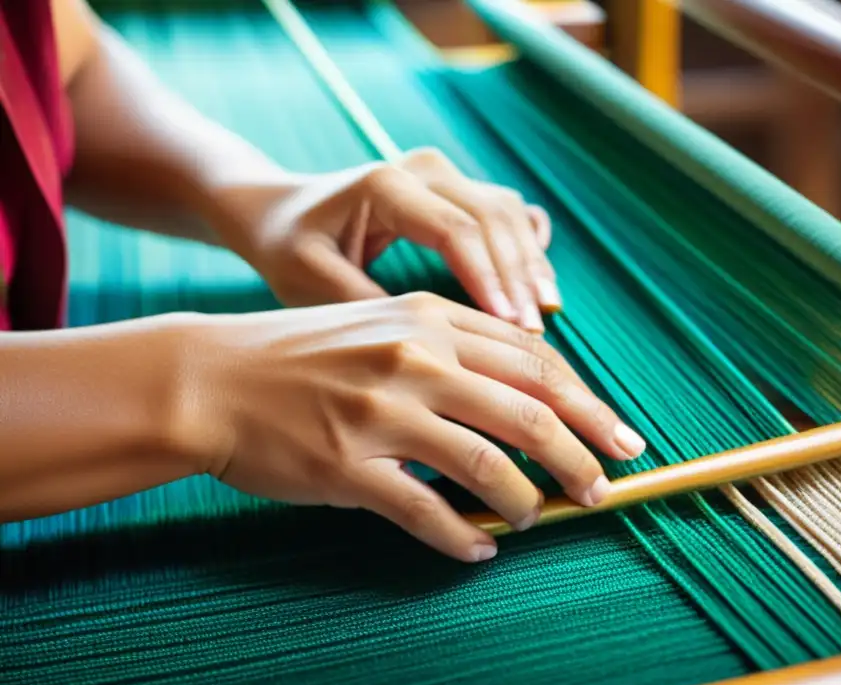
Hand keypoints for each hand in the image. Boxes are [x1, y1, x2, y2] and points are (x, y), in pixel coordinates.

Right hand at [189, 293, 645, 560]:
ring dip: (526, 499)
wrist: (212, 376)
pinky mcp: (346, 467)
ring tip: (536, 516)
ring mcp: (380, 413)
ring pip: (486, 463)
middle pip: (529, 411)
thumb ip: (457, 347)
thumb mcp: (385, 322)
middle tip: (603, 487)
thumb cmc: (304, 353)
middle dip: (580, 454)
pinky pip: (424, 512)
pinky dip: (462, 537)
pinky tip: (478, 549)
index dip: (589, 405)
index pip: (537, 363)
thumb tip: (529, 392)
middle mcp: (413, 358)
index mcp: (431, 319)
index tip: (619, 437)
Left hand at [222, 148, 557, 331]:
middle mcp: (422, 169)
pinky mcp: (454, 190)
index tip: (508, 326)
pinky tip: (539, 281)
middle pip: (492, 218)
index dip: (488, 278)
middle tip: (534, 332)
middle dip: (518, 277)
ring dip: (530, 264)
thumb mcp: (310, 282)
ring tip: (545, 314)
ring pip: (506, 214)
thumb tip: (429, 343)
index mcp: (386, 184)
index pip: (456, 229)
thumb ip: (367, 306)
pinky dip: (527, 245)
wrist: (278, 211)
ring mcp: (442, 174)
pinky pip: (505, 212)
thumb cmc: (290, 248)